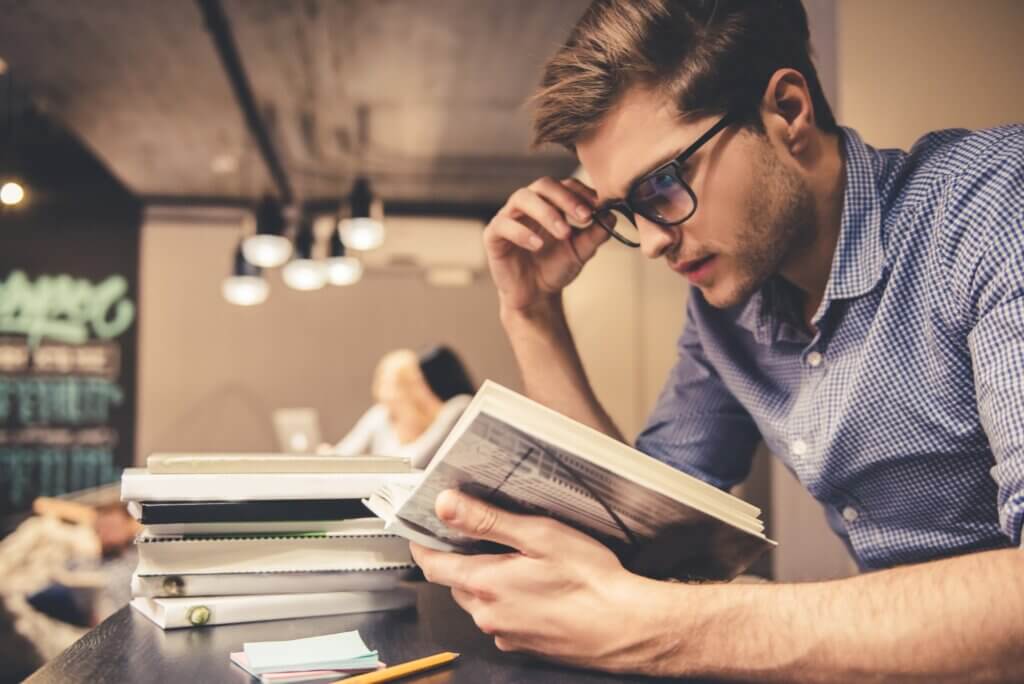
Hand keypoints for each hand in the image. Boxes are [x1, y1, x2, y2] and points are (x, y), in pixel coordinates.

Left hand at [410, 490, 672, 672]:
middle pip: (455, 583)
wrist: (628, 627)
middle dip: (460, 559)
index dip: (425, 543)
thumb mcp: (539, 536)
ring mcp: (506, 634)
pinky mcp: (525, 646)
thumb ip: (488, 520)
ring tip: (516, 559)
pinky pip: (502, 619)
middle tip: (480, 533)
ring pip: (479, 602)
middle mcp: (488, 615)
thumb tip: (446, 505)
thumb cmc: (590, 580)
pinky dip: (508, 602)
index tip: (425, 526)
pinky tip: (536, 588)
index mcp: (485, 584)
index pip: (433, 564)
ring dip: (486, 581)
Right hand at [483, 177, 610, 313]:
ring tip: (564, 233)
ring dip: (546, 213)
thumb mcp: (581, 252)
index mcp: (549, 203)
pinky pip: (504, 225)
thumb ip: (596, 234)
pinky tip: (538, 245)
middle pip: (543, 185)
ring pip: (522, 199)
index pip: (564, 185)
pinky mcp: (493, 235)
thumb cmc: (556, 268)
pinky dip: (522, 233)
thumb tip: (612, 215)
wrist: (537, 296)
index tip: (598, 206)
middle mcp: (528, 205)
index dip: (581, 192)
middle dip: (566, 198)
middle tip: (584, 216)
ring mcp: (508, 217)